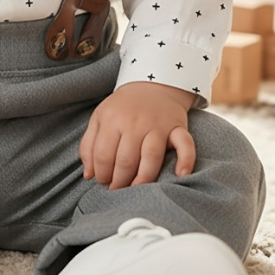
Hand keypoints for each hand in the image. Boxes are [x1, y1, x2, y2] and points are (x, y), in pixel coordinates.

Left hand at [80, 82, 195, 189]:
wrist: (152, 84)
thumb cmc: (123, 107)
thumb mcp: (99, 117)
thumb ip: (89, 145)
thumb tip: (88, 175)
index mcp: (112, 119)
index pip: (103, 154)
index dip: (101, 173)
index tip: (102, 181)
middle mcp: (135, 123)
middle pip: (126, 160)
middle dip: (119, 181)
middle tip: (117, 189)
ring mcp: (158, 126)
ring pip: (151, 158)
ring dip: (142, 180)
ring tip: (136, 190)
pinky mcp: (178, 128)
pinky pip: (185, 145)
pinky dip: (186, 161)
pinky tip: (181, 175)